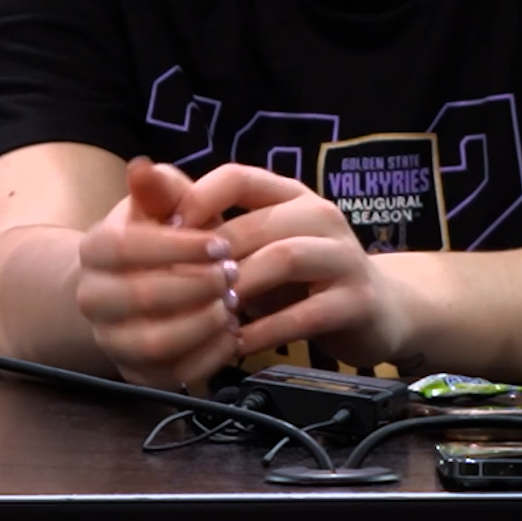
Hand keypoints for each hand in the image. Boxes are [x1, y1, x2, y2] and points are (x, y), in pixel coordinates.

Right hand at [69, 160, 245, 389]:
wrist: (141, 286)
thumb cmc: (162, 238)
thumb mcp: (162, 206)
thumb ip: (158, 188)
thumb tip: (142, 166)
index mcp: (94, 251)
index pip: (126, 248)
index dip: (178, 247)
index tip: (221, 244)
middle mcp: (92, 299)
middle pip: (141, 297)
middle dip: (196, 286)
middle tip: (234, 274)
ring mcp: (112, 341)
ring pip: (155, 342)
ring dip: (203, 323)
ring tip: (232, 304)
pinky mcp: (138, 374)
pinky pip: (173, 375)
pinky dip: (208, 357)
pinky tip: (231, 333)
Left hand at [179, 163, 411, 367]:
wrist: (380, 311)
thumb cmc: (301, 278)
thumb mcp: (253, 245)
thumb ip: (203, 217)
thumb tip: (141, 175)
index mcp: (290, 195)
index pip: (238, 177)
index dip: (197, 200)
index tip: (165, 235)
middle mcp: (320, 216)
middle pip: (257, 223)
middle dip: (212, 257)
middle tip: (175, 288)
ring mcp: (343, 257)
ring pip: (284, 258)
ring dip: (239, 288)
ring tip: (209, 313)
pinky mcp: (356, 300)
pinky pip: (305, 313)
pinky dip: (265, 330)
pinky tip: (238, 345)